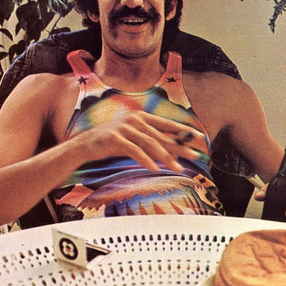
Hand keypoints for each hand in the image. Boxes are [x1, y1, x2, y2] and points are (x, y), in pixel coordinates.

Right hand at [75, 110, 205, 173]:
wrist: (87, 144)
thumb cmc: (112, 141)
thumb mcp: (133, 137)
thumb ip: (150, 139)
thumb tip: (172, 150)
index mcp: (141, 116)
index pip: (166, 123)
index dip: (183, 131)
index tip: (199, 137)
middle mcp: (134, 119)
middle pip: (161, 135)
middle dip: (179, 146)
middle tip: (194, 155)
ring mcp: (124, 127)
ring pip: (150, 143)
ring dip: (166, 157)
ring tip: (178, 168)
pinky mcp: (115, 138)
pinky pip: (134, 150)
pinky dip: (146, 160)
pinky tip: (155, 168)